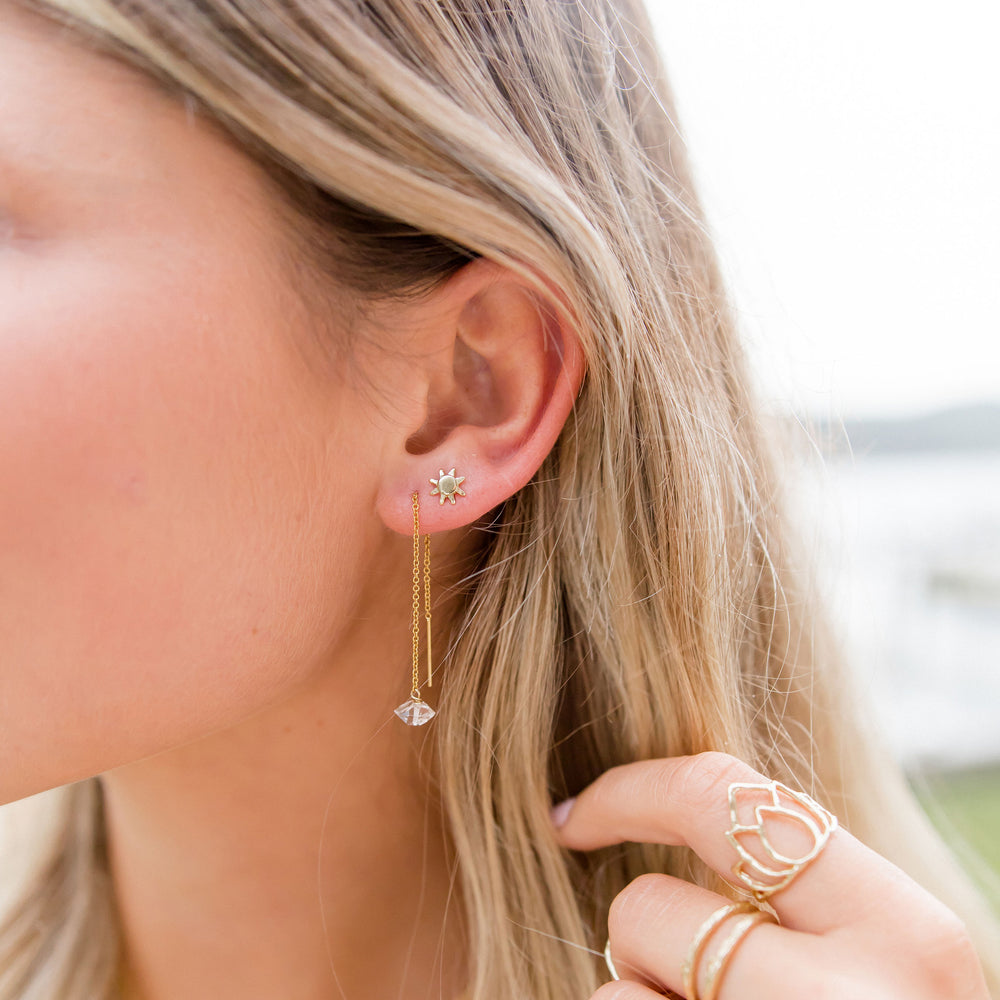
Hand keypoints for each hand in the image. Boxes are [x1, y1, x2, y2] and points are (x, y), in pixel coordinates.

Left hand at [551, 752, 989, 999]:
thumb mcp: (882, 970)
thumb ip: (803, 899)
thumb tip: (666, 810)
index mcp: (907, 935)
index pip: (724, 793)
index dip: (628, 791)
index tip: (572, 815)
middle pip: (646, 910)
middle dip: (641, 939)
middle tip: (686, 981)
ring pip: (617, 996)